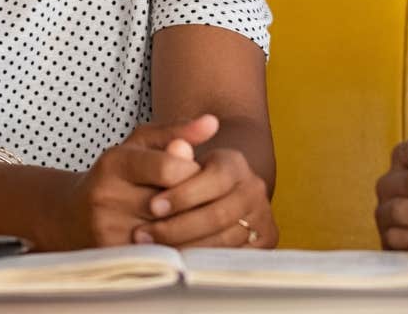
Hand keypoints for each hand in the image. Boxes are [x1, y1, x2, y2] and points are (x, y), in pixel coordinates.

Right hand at [62, 116, 216, 247]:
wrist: (69, 217)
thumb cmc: (116, 175)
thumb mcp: (140, 145)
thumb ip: (177, 132)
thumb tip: (213, 122)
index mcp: (115, 163)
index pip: (169, 168)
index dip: (192, 172)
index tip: (196, 174)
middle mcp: (106, 197)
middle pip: (171, 202)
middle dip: (193, 201)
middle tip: (201, 198)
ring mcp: (106, 230)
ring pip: (168, 232)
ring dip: (189, 227)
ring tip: (193, 217)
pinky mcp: (112, 256)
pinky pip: (159, 254)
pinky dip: (176, 247)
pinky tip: (181, 237)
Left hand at [131, 148, 275, 248]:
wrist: (207, 193)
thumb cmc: (180, 173)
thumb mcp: (169, 154)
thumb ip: (171, 145)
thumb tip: (177, 147)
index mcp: (234, 162)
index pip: (214, 179)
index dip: (182, 195)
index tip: (152, 207)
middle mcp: (253, 189)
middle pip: (218, 215)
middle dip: (178, 227)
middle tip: (143, 235)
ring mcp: (261, 217)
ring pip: (223, 241)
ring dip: (185, 248)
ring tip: (152, 250)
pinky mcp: (264, 243)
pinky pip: (231, 259)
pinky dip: (201, 263)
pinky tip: (175, 261)